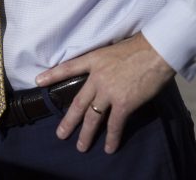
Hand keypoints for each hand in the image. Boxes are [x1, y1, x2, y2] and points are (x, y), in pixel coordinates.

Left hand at [35, 33, 175, 153]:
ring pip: (92, 117)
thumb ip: (107, 64)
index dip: (52, 75)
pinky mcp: (123, 103)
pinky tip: (109, 148)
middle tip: (60, 134)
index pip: (68, 67)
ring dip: (86, 134)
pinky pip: (114, 125)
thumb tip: (109, 75)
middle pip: (78, 102)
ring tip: (81, 147)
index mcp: (94, 60)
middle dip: (68, 121)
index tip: (38, 81)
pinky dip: (112, 138)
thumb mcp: (115, 49)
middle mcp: (97, 77)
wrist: (157, 50)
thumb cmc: (141, 46)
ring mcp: (109, 91)